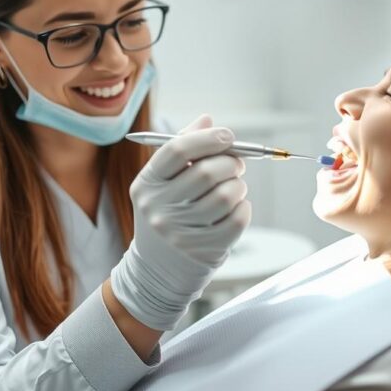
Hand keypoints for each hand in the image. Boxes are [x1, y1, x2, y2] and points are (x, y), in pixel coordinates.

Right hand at [110, 115, 251, 330]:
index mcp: (147, 184)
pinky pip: (237, 219)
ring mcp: (180, 232)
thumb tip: (208, 120)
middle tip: (237, 163)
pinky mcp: (203, 250)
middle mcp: (158, 208)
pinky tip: (235, 208)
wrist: (156, 270)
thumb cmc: (165, 214)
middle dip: (230, 162)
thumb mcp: (161, 183)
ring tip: (235, 186)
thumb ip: (182, 148)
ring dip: (239, 185)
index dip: (207, 138)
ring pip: (226, 195)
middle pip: (205, 172)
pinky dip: (243, 208)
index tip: (227, 135)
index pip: (176, 150)